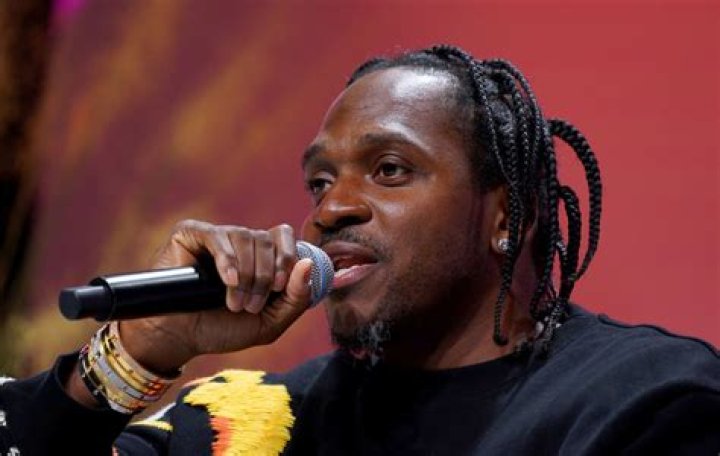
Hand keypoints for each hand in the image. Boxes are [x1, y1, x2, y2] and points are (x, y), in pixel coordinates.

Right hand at [118, 220, 313, 373]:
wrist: (181, 338)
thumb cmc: (224, 329)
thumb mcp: (270, 322)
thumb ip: (296, 298)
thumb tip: (308, 264)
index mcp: (263, 257)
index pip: (285, 237)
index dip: (287, 258)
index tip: (278, 287)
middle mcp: (242, 243)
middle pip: (268, 239)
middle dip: (264, 276)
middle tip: (251, 305)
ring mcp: (218, 237)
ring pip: (246, 236)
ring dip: (245, 275)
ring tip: (234, 303)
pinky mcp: (192, 234)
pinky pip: (217, 236)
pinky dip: (227, 260)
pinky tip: (227, 281)